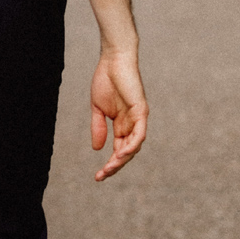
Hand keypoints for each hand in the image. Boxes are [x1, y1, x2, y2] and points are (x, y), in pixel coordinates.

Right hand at [90, 47, 147, 179]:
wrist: (112, 61)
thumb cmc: (105, 81)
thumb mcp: (98, 109)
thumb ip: (98, 128)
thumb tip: (98, 149)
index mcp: (122, 125)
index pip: (118, 150)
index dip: (110, 164)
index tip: (98, 176)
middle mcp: (132, 125)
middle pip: (127, 152)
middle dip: (115, 166)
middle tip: (102, 176)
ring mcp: (138, 119)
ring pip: (134, 146)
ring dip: (122, 158)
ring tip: (110, 168)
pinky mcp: (142, 111)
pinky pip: (140, 133)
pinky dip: (133, 144)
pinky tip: (122, 153)